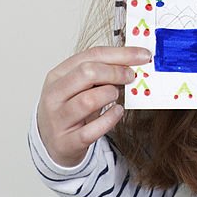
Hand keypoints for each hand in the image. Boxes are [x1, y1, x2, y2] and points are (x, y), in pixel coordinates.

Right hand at [36, 46, 151, 167]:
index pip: (92, 55)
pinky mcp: (66, 142)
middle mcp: (54, 95)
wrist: (53, 142)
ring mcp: (58, 120)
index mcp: (57, 75)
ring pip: (88, 100)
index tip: (143, 55)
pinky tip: (117, 112)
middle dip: (115, 72)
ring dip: (110, 95)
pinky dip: (110, 119)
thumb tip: (133, 61)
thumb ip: (101, 71)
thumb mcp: (79, 85)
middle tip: (131, 76)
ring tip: (116, 95)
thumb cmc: (71, 108)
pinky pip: (91, 130)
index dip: (121, 53)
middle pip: (87, 73)